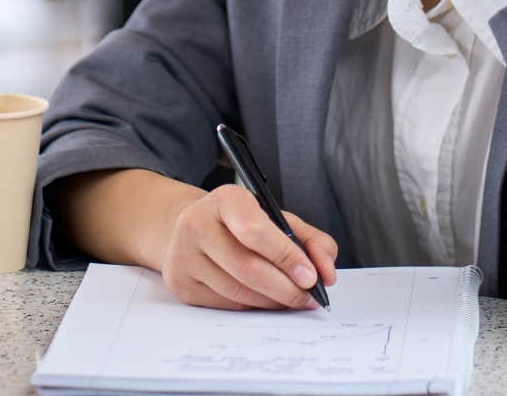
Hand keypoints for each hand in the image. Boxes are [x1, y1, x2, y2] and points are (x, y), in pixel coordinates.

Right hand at [158, 184, 337, 310]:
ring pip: (238, 292)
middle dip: (286, 288)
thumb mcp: (276, 218)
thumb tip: (326, 272)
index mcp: (225, 199)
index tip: (312, 277)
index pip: (255, 231)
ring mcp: (183, 255)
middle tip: (308, 297)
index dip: (287, 257)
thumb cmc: (241, 223)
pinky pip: (226, 305)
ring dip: (272, 302)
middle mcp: (196, 223)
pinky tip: (266, 301)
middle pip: (247, 268)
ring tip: (292, 299)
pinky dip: (253, 307)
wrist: (191, 228)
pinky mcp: (180, 283)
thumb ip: (310, 239)